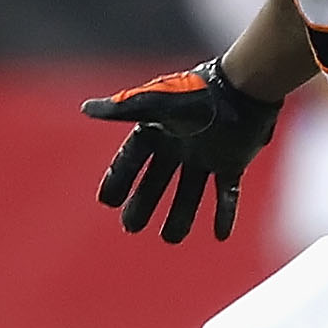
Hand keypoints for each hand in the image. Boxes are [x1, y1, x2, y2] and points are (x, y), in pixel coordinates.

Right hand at [80, 57, 283, 242]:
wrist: (243, 88)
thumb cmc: (197, 93)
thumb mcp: (155, 103)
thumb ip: (121, 110)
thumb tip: (85, 109)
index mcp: (158, 129)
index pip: (131, 160)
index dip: (118, 180)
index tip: (107, 202)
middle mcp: (180, 145)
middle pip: (157, 182)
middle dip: (143, 204)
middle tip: (131, 228)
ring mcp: (207, 155)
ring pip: (190, 193)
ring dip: (181, 216)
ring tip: (171, 238)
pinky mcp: (232, 163)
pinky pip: (226, 193)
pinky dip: (225, 214)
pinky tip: (220, 235)